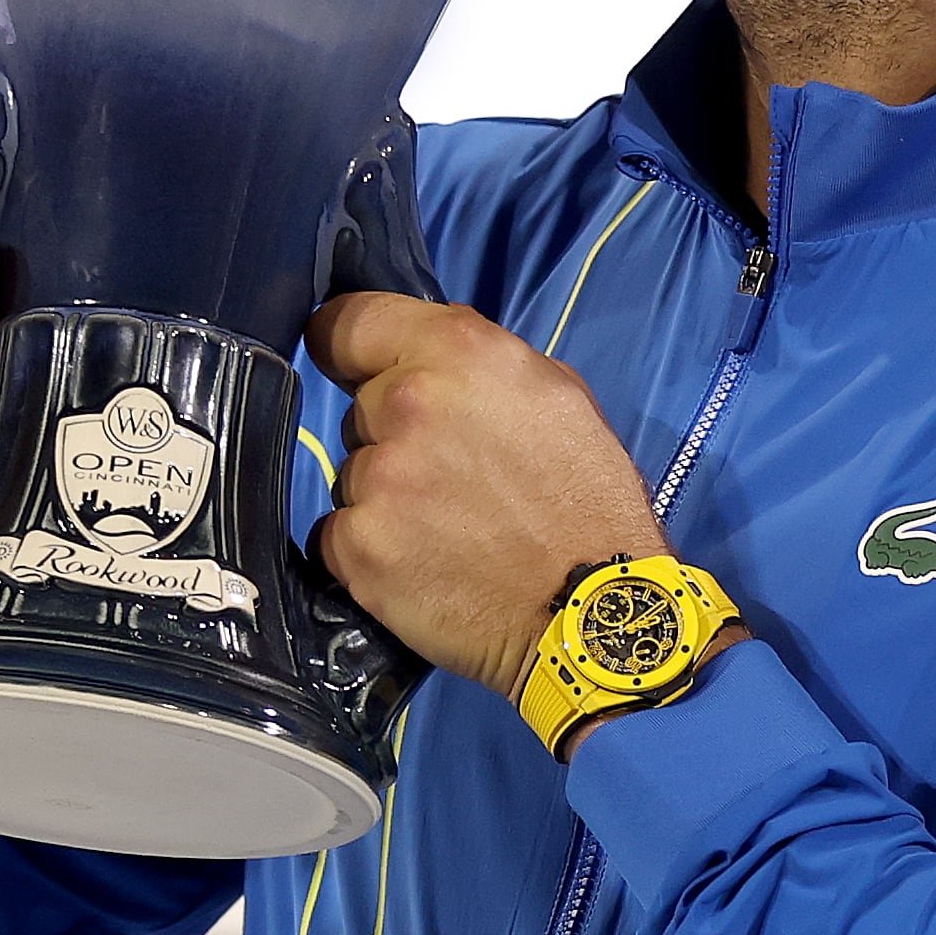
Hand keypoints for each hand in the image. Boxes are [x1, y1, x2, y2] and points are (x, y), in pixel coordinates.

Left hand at [307, 293, 667, 707]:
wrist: (593, 610)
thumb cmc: (589, 499)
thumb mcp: (557, 395)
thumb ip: (479, 365)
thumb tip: (424, 360)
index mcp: (460, 352)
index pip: (347, 324)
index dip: (347, 348)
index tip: (355, 368)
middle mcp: (407, 403)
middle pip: (360, 407)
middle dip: (394, 432)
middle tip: (452, 475)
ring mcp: (376, 478)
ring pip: (355, 474)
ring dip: (388, 494)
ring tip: (449, 529)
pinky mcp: (357, 546)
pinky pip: (342, 534)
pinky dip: (374, 549)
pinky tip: (425, 565)